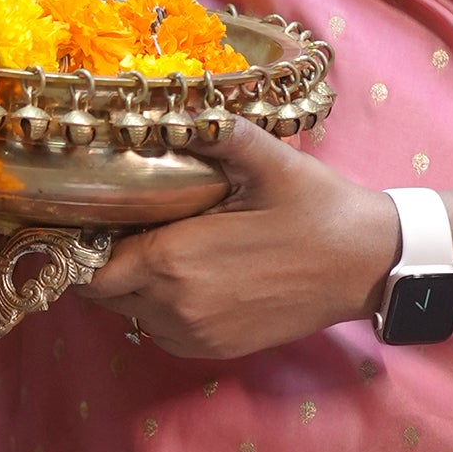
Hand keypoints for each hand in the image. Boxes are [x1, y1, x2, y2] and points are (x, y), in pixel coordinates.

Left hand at [90, 115, 399, 359]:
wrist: (367, 264)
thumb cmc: (318, 209)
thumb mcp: (268, 160)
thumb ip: (215, 132)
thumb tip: (177, 101)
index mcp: (172, 261)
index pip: (90, 268)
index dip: (85, 244)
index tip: (99, 218)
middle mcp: (174, 307)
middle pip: (106, 294)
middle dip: (108, 263)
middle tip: (131, 227)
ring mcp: (195, 335)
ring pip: (132, 315)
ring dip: (135, 287)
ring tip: (161, 249)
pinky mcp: (217, 350)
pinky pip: (163, 333)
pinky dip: (161, 310)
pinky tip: (188, 277)